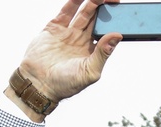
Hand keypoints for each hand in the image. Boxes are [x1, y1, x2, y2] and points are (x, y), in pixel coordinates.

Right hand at [8, 0, 120, 119]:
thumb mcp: (89, 72)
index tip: (122, 12)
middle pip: (96, 19)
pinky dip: (74, 2)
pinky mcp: (54, 27)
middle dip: (105, 7)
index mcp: (92, 51)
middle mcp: (81, 40)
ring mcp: (67, 32)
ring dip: (92, 2)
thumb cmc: (65, 84)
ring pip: (83, 12)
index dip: (114, 22)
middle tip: (113, 0)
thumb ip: (103, 53)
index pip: (106, 32)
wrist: (38, 84)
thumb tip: (117, 36)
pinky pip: (66, 11)